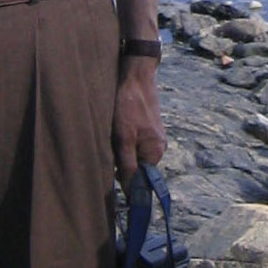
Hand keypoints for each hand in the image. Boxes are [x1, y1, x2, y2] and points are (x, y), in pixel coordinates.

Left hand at [113, 58, 165, 185]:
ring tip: (113, 134)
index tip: (111, 175)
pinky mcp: (147, 128)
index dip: (125, 180)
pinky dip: (123, 139)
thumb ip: (127, 165)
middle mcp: (158, 147)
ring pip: (132, 153)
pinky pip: (133, 142)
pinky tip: (116, 127)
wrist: (135, 75)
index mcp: (155, 152)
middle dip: (120, 162)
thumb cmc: (128, 106)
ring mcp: (153, 137)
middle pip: (136, 166)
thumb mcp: (124, 138)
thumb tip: (131, 192)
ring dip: (120, 150)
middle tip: (109, 147)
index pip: (140, 179)